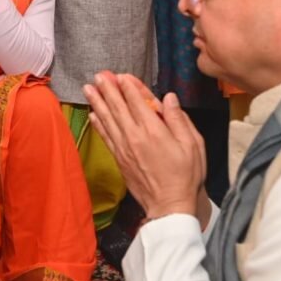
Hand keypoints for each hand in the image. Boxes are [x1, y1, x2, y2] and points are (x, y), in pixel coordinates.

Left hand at [83, 71, 205, 219]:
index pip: (137, 101)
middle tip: (99, 75)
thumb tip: (169, 98)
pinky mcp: (119, 159)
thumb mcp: (193, 144)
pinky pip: (106, 137)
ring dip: (97, 102)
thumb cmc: (186, 175)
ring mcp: (124, 148)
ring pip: (108, 120)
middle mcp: (135, 136)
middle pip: (118, 107)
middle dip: (108, 89)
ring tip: (88, 88)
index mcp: (154, 130)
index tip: (121, 75)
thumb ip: (178, 119)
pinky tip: (92, 114)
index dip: (129, 86)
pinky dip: (98, 124)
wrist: (169, 205)